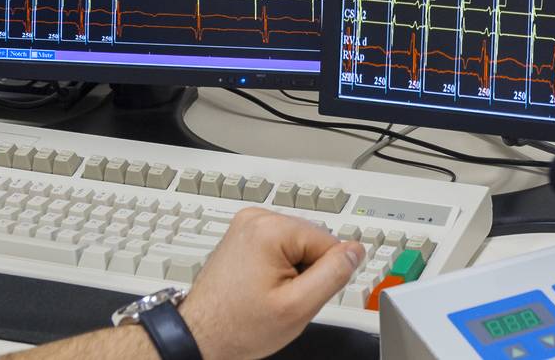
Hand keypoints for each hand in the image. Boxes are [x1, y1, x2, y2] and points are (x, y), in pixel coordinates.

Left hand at [178, 207, 363, 359]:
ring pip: (298, 245)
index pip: (329, 243)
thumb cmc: (237, 327)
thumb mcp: (297, 307)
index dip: (321, 276)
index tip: (298, 294)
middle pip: (312, 241)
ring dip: (293, 270)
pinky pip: (281, 246)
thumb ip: (333, 274)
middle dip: (306, 272)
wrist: (199, 337)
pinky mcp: (243, 235)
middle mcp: (257, 217)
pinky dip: (279, 267)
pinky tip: (262, 286)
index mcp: (271, 228)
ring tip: (268, 294)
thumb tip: (355, 250)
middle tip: (281, 298)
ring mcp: (247, 224)